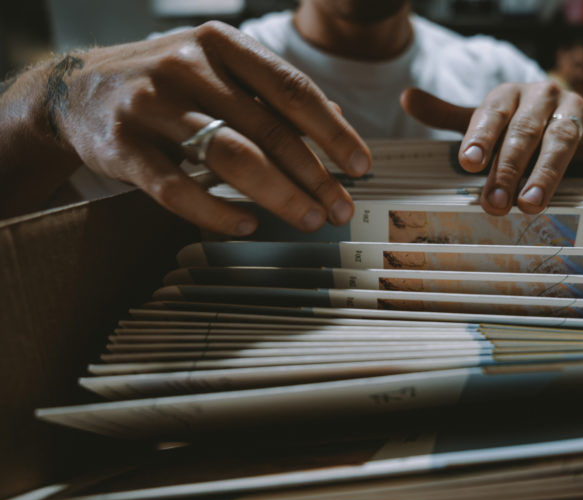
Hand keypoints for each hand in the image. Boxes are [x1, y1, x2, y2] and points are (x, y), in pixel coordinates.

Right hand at [49, 22, 370, 234]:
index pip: (292, 89)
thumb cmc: (168, 83)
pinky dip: (215, 211)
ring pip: (229, 156)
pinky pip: (175, 187)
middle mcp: (188, 66)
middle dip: (313, 174)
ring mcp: (151, 105)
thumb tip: (338, 122)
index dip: (332, 131)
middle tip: (340, 208)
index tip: (361, 167)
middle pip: (267, 128)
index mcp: (222, 44)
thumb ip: (274, 94)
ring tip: (309, 220)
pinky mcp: (121, 145)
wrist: (78, 90)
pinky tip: (246, 227)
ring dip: (277, 194)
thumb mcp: (220, 70)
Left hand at [400, 83, 582, 214]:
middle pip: (525, 132)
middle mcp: (547, 97)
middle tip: (494, 203)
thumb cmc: (523, 131)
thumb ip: (452, 116)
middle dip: (509, 168)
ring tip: (532, 204)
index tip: (467, 162)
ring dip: (548, 173)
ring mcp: (581, 112)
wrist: (581, 133)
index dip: (480, 137)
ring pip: (563, 141)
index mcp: (513, 95)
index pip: (492, 114)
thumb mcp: (488, 122)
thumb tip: (406, 97)